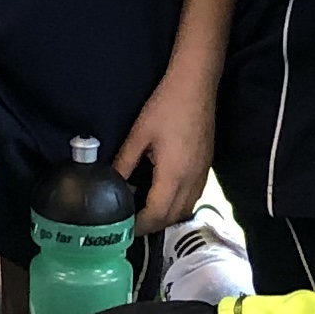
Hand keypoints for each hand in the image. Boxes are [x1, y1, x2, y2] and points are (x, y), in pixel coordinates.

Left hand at [114, 77, 212, 236]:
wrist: (196, 85)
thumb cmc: (166, 106)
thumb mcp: (139, 134)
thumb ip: (124, 162)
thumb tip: (108, 183)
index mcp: (174, 174)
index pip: (156, 214)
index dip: (139, 226)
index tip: (122, 229)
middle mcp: (192, 180)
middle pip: (172, 217)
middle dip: (151, 226)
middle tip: (129, 223)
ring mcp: (202, 174)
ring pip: (185, 210)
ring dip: (166, 217)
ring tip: (144, 212)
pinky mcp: (206, 167)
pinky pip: (192, 197)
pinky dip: (177, 205)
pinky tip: (163, 195)